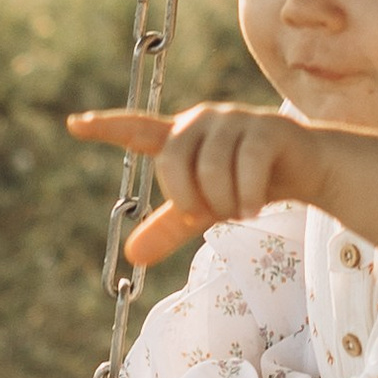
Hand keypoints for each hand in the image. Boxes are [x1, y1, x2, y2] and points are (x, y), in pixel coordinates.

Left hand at [68, 102, 320, 267]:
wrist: (303, 168)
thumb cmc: (243, 184)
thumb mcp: (204, 210)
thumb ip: (169, 228)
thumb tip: (132, 257)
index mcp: (180, 137)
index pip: (137, 129)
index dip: (106, 127)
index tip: (74, 124)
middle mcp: (201, 121)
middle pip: (173, 160)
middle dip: (188, 198)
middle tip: (208, 214)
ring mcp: (234, 120)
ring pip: (213, 169)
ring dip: (226, 202)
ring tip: (241, 210)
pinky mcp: (266, 127)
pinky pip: (247, 166)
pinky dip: (249, 196)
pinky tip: (255, 206)